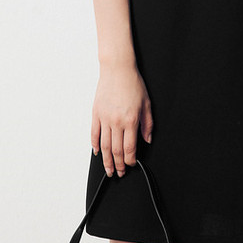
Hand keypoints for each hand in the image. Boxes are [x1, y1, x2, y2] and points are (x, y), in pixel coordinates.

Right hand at [91, 59, 152, 177]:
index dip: (130, 160)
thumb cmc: (133, 84)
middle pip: (116, 150)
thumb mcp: (146, 104)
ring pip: (104, 145)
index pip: (129, 148)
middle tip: (119, 173)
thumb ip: (147, 124)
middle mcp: (116, 122)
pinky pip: (94, 133)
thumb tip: (147, 140)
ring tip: (108, 169)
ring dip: (106, 160)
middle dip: (118, 165)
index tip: (131, 165)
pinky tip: (97, 152)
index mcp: (131, 120)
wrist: (117, 69)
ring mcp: (104, 118)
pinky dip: (95, 145)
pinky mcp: (96, 113)